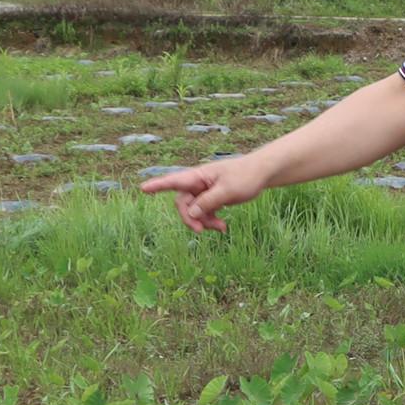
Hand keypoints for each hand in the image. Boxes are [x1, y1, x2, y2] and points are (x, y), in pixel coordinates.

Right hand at [140, 157, 266, 233]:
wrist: (262, 173)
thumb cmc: (245, 176)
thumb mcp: (227, 191)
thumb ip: (207, 202)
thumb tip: (191, 214)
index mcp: (198, 176)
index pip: (174, 181)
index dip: (157, 186)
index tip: (143, 189)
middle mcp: (198, 183)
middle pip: (183, 203)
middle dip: (190, 218)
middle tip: (200, 230)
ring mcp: (204, 191)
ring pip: (194, 211)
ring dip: (204, 222)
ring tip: (221, 228)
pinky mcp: (212, 199)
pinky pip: (204, 213)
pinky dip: (211, 221)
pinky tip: (223, 227)